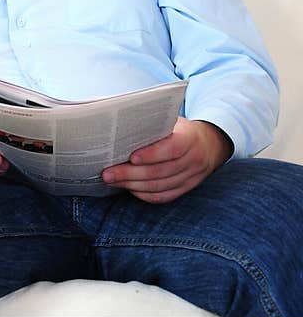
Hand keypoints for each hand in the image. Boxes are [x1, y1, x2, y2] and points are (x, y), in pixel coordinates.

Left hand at [102, 117, 232, 202]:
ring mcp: (192, 177)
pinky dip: (143, 194)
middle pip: (160, 171)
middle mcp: (194, 159)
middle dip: (130, 174)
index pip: (172, 149)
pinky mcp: (185, 188)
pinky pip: (163, 196)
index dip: (151, 155)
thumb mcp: (171, 120)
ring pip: (159, 187)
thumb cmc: (179, 129)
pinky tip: (127, 187)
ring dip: (132, 185)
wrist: (209, 144)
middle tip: (107, 173)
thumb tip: (120, 126)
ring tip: (111, 181)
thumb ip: (153, 124)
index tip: (130, 157)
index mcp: (190, 138)